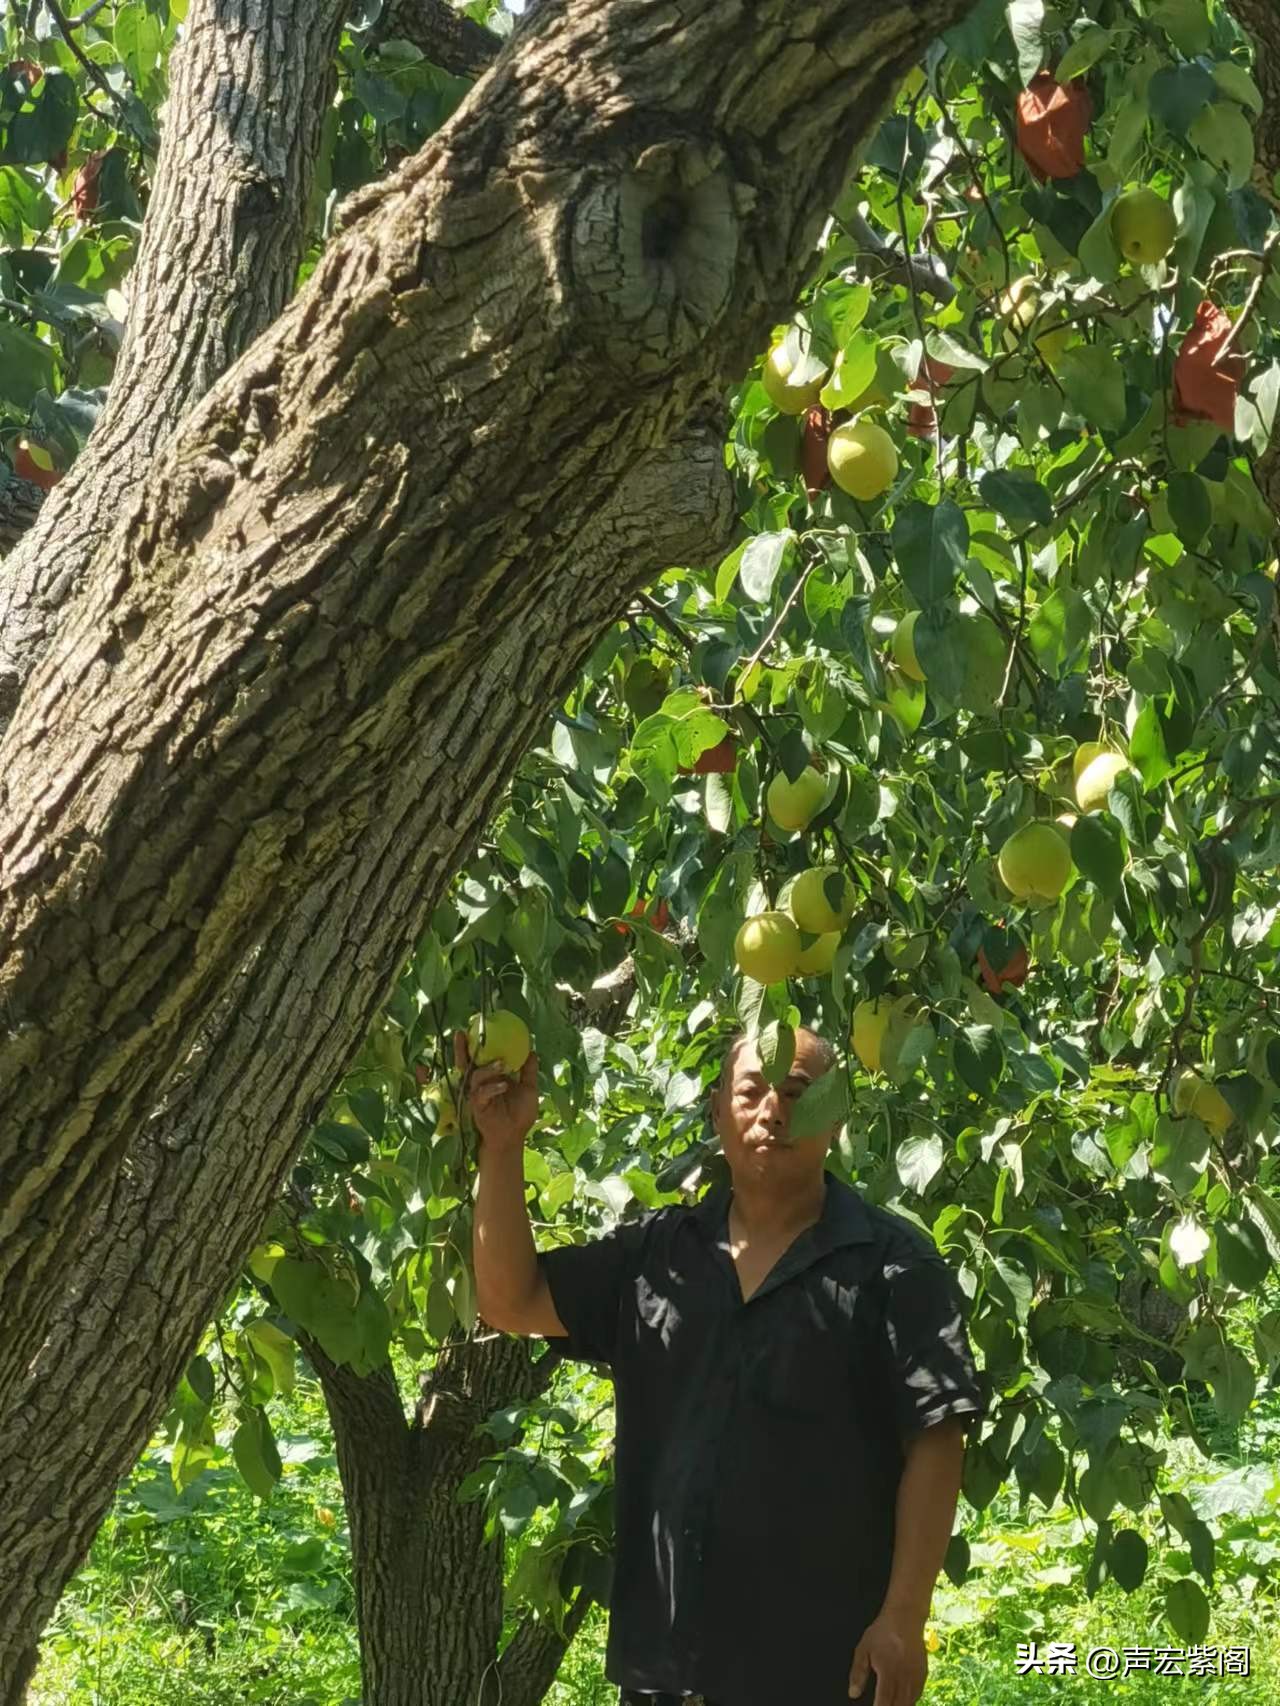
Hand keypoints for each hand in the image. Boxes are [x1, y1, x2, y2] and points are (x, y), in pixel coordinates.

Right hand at [454, 1030, 538, 1152]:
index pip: (479, 1057)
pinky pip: (481, 1094)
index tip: (474, 1027)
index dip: (474, 1044)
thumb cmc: (519, 1113)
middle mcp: (480, 1083)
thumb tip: (532, 1050)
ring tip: (502, 1064)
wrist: (514, 1137)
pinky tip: (503, 1085)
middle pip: (466, 1063)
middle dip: (462, 1049)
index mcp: (490, 1076)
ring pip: (474, 1076)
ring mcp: (476, 1094)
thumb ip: (528, 1070)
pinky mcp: (477, 1106)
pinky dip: (491, 1087)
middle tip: (462, 1034)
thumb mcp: (529, 1088)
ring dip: (487, 1068)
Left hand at [848, 1608, 927, 1705]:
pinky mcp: (923, 1674)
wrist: (905, 1617)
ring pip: (910, 1703)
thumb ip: (858, 1672)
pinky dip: (910, 1701)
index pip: (884, 1702)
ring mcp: (916, 1677)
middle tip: (881, 1705)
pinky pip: (917, 1694)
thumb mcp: (863, 1648)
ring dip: (900, 1705)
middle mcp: (904, 1678)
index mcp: (888, 1673)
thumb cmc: (882, 1632)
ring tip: (891, 1704)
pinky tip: (902, 1700)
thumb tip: (853, 1694)